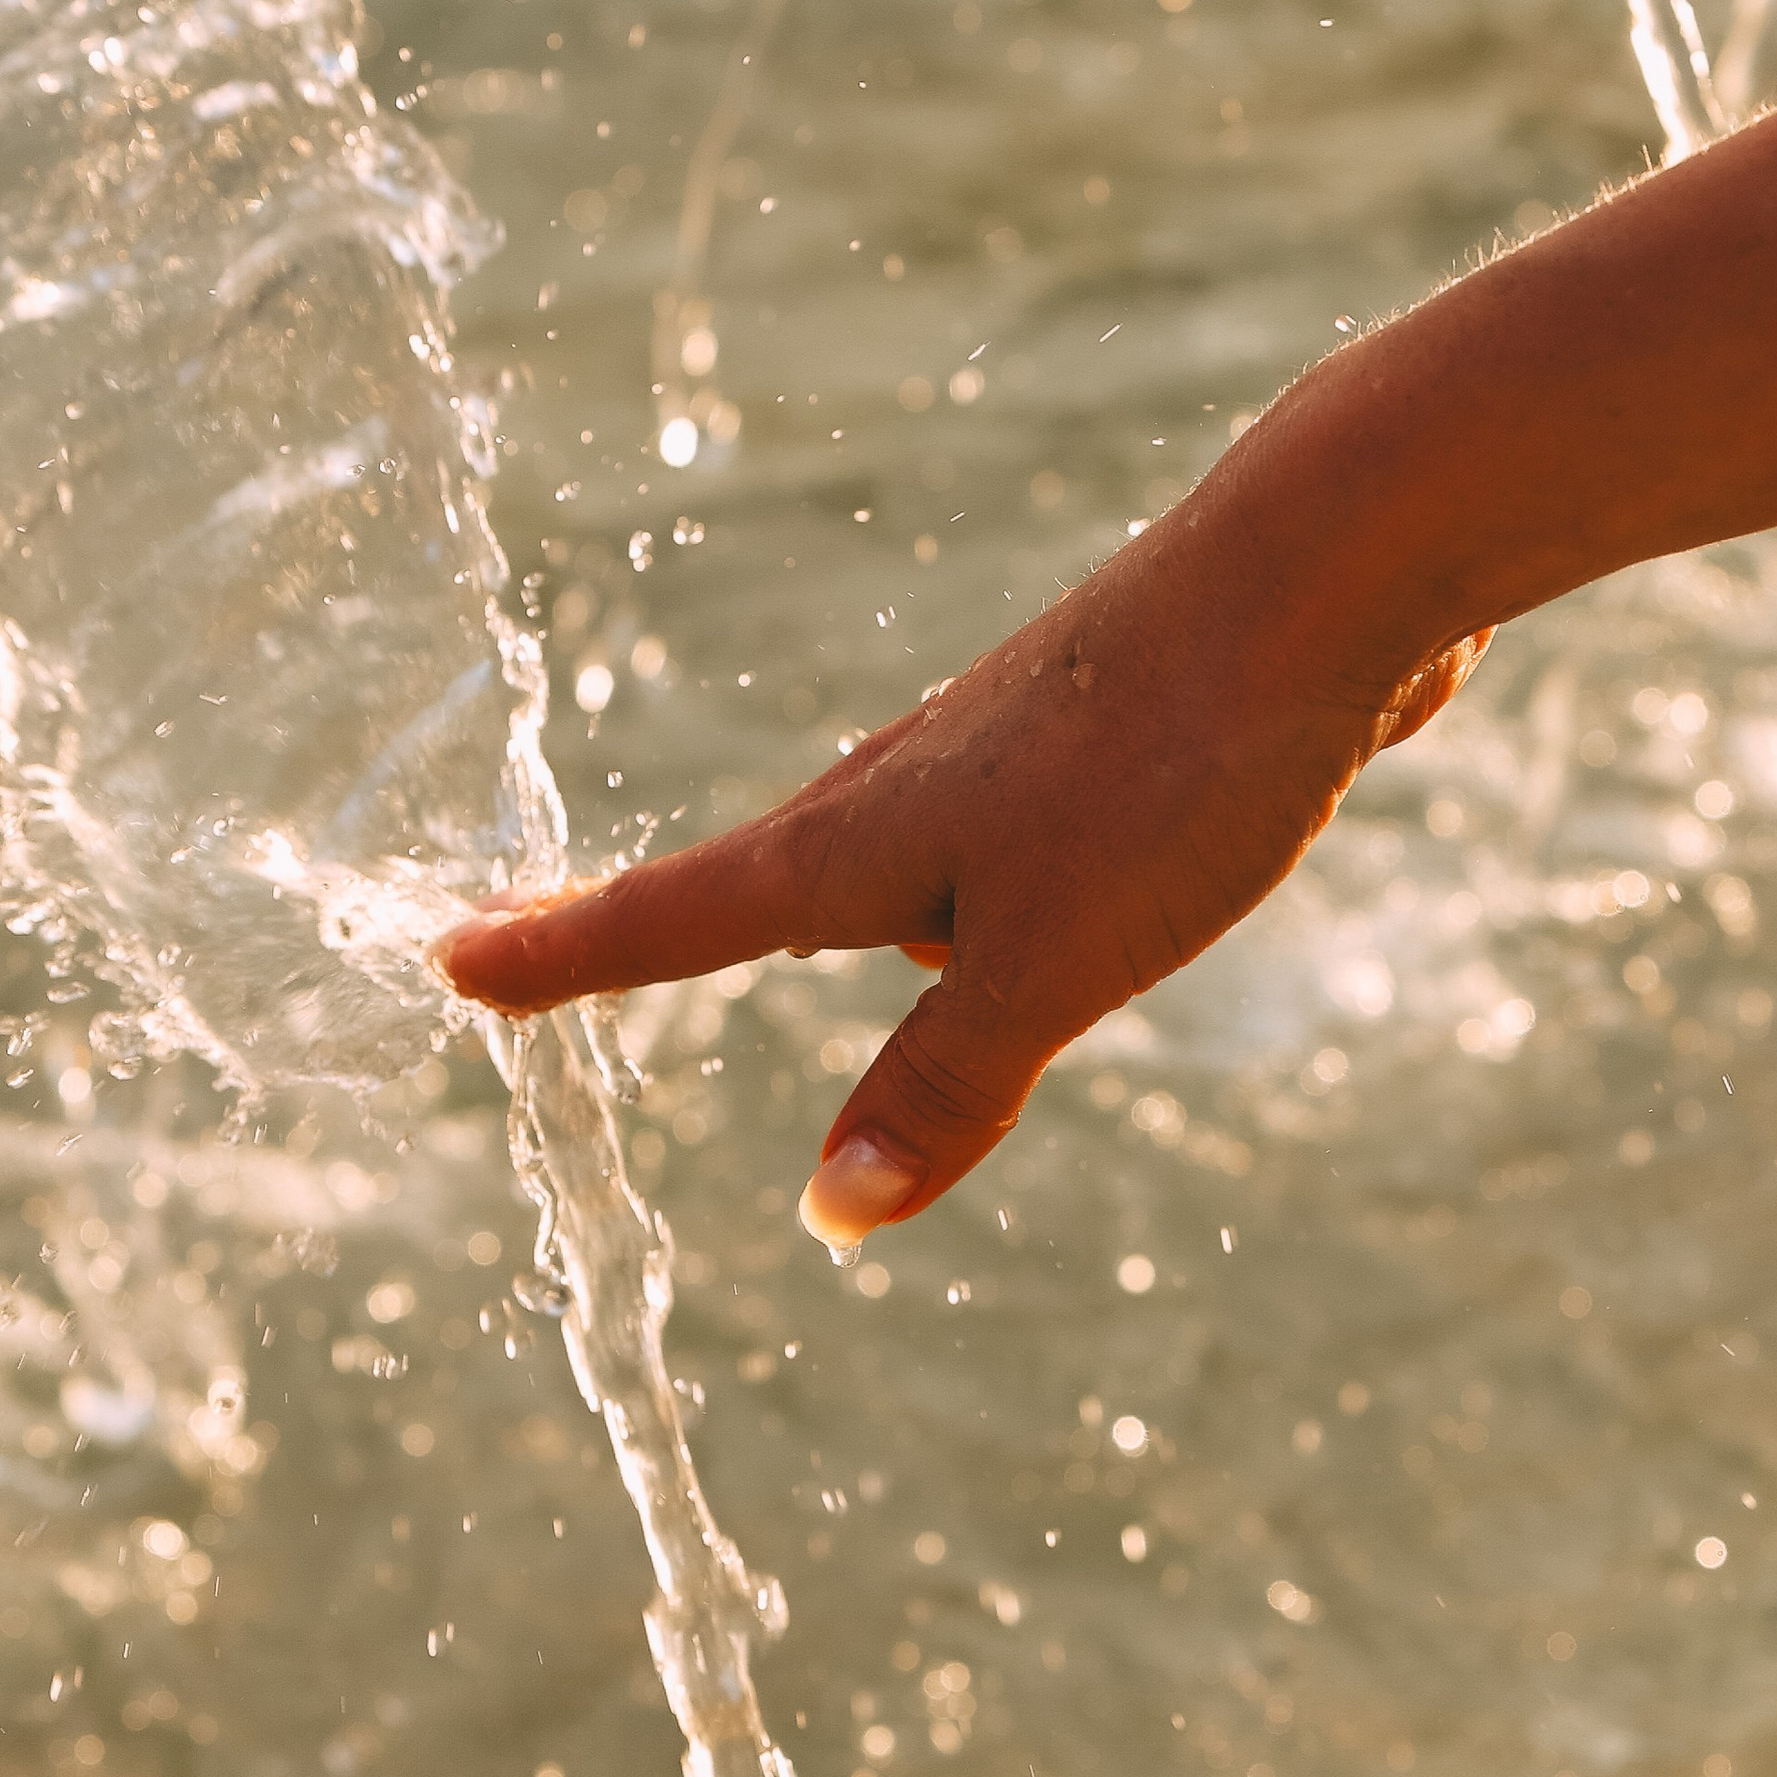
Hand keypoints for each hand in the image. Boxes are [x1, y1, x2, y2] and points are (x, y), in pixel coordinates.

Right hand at [435, 490, 1487, 1249]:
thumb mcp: (1056, 957)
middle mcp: (920, 774)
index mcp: (869, 835)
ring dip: (833, 895)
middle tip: (554, 941)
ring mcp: (1017, 739)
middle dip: (667, 919)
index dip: (559, 952)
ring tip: (769, 923)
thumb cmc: (1179, 757)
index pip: (676, 916)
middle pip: (770, 873)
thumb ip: (946, 1079)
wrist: (1330, 565)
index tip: (446, 961)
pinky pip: (1014, 817)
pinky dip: (976, 862)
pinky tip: (1037, 863)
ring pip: (902, 843)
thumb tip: (828, 1211)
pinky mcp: (1115, 725)